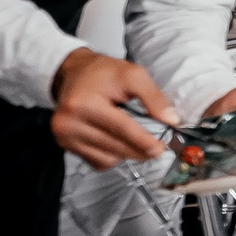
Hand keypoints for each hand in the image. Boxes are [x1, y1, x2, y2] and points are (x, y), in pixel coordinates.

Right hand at [49, 50, 175, 167]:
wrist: (74, 73)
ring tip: (132, 135)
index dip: (144, 140)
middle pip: (115, 147)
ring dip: (126, 152)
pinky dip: (112, 155)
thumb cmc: (103, 73)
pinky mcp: (67, 146)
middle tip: (157, 145)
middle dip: (140, 149)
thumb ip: (153, 97)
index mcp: (83, 104)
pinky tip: (116, 139)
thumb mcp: (133, 75)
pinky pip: (98, 162)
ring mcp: (65, 138)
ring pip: (108, 159)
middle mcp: (68, 124)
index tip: (162, 148)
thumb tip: (170, 120)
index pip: (121, 128)